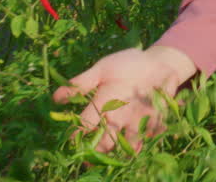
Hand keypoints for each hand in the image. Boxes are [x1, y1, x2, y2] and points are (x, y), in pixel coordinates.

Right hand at [51, 45, 198, 153]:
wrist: (159, 62)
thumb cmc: (129, 63)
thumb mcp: (103, 69)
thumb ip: (83, 83)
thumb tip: (55, 98)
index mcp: (102, 105)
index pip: (85, 123)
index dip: (78, 133)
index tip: (73, 141)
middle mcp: (116, 117)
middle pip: (104, 139)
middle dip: (99, 148)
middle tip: (96, 153)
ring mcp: (135, 121)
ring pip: (125, 142)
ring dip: (123, 148)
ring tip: (122, 151)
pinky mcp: (154, 121)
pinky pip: (150, 134)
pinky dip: (147, 139)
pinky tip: (146, 139)